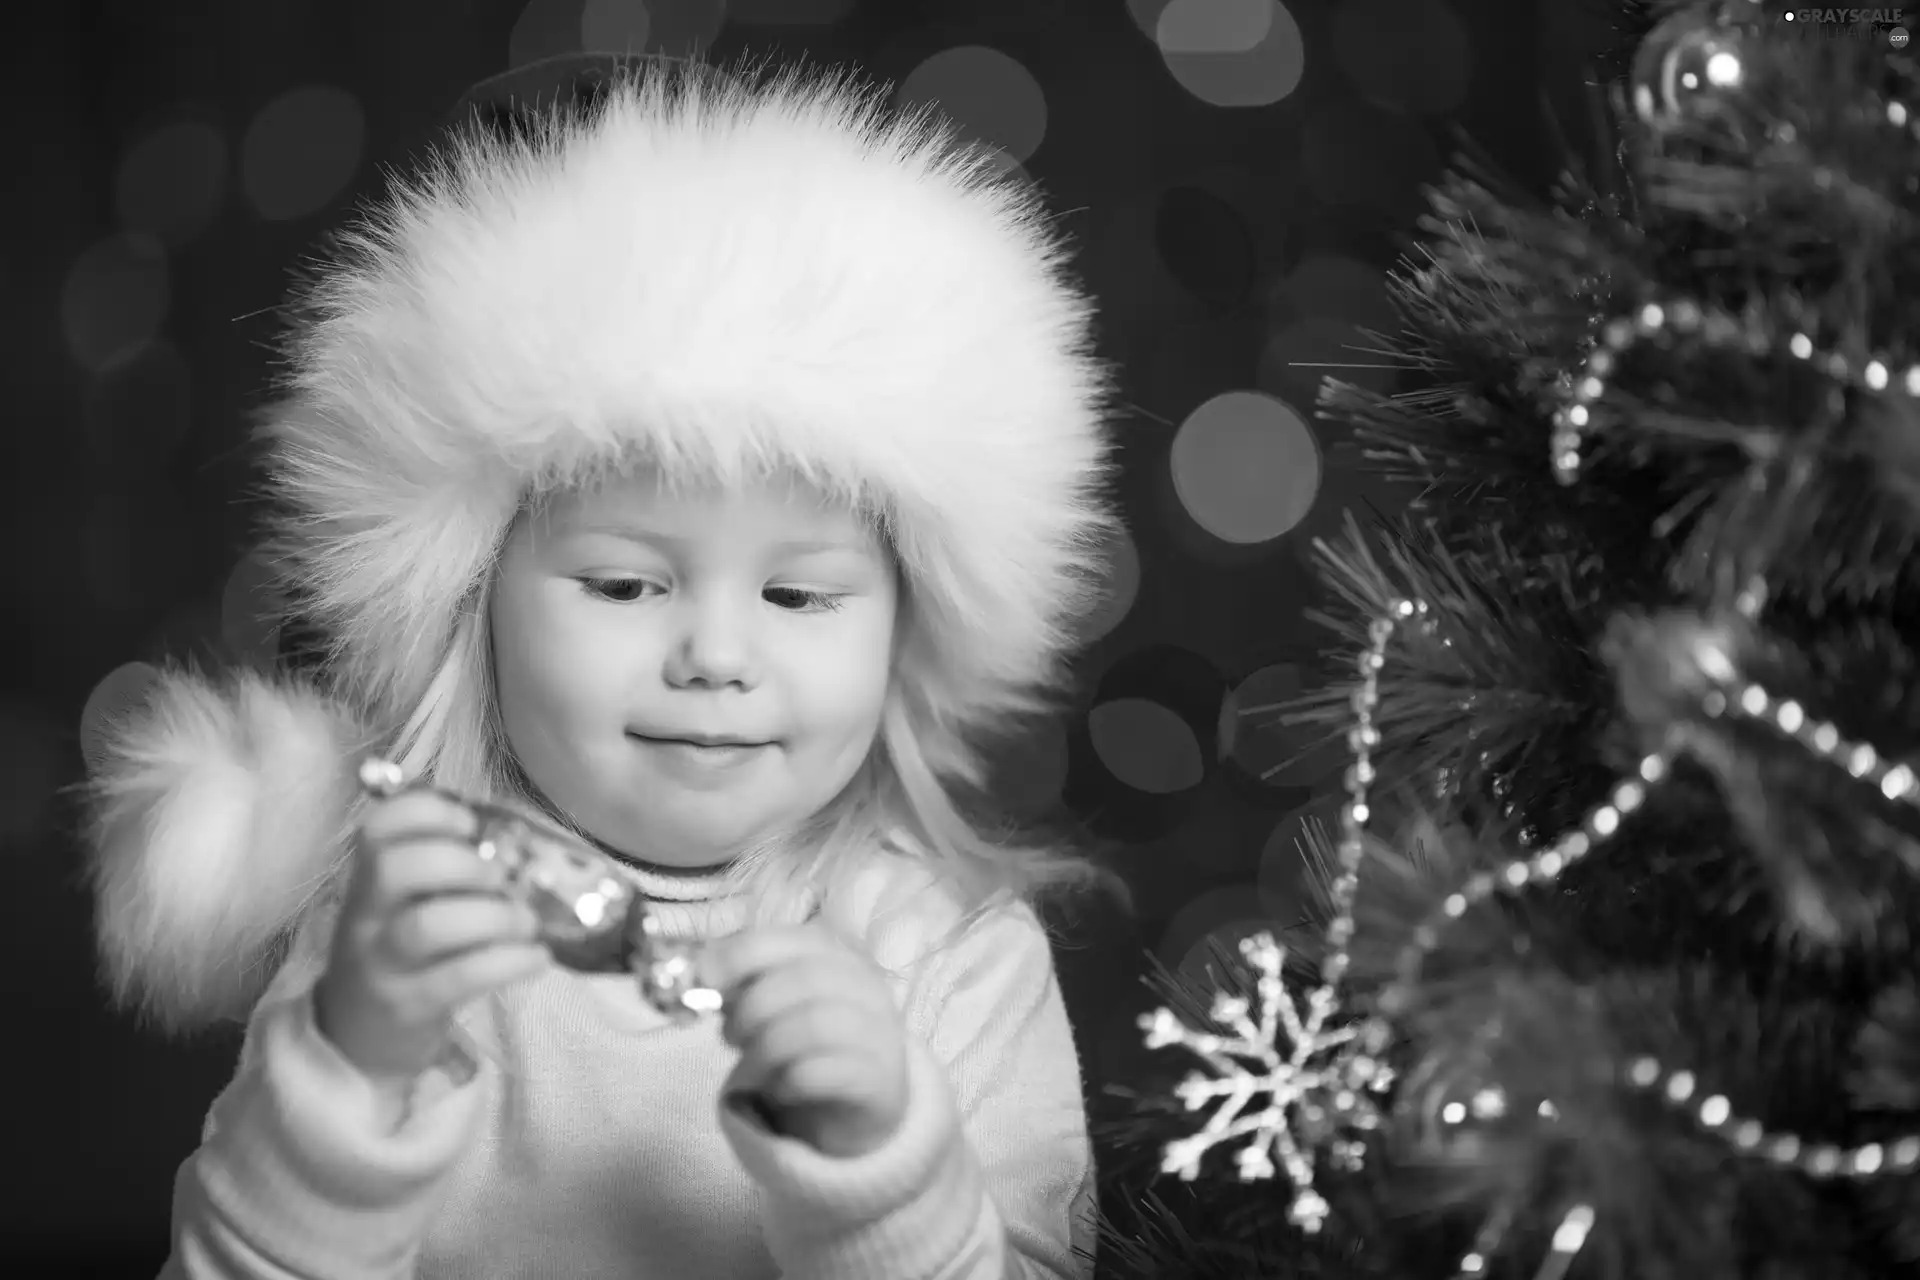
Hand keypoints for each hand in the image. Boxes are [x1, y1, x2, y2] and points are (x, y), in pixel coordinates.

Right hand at [313, 790, 550, 1085]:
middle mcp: (368, 916)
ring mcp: (384, 963)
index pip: (377, 828)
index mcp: (369, 879)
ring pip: (429, 926)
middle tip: (501, 877)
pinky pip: (461, 976)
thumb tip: (521, 846)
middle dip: (461, 862)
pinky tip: (538, 957)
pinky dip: (510, 961)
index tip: (470, 823)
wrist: (358, 1036)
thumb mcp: (406, 905)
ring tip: (527, 922)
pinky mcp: (411, 1005)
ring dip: (494, 916)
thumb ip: (447, 871)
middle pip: (396, 868)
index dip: (429, 813)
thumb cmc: (402, 953)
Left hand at [705, 923, 908, 1158]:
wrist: (858, 1107)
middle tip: (728, 1037)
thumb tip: (699, 979)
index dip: (740, 955)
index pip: (788, 939)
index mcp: (837, 956)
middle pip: (801, 979)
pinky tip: (781, 1091)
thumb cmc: (807, 1047)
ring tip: (750, 1071)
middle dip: (751, 1008)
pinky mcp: (880, 1082)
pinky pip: (824, 1073)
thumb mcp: (774, 1009)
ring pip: (812, 1024)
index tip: (705, 981)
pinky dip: (788, 1082)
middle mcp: (865, 987)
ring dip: (764, 1049)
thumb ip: (744, 988)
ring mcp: (879, 1033)